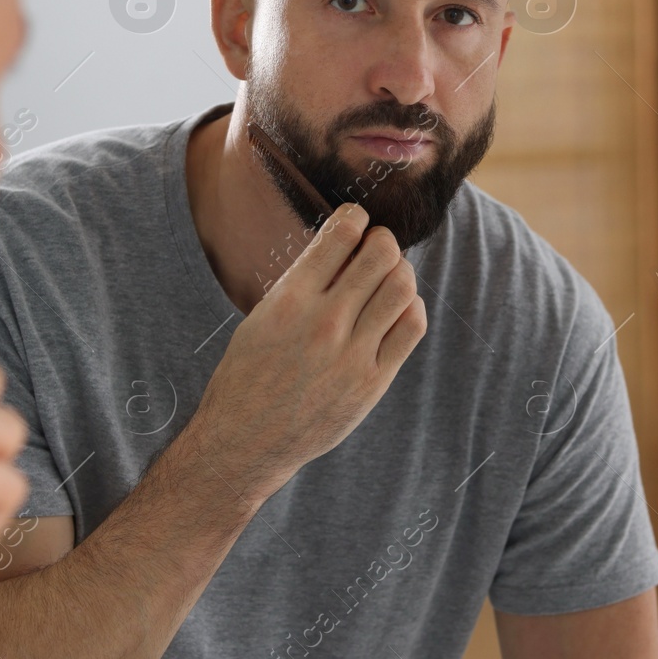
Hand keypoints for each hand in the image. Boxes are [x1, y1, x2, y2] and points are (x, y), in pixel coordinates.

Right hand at [190, 203, 426, 497]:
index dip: (356, 218)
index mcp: (289, 299)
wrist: (246, 440)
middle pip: (382, 254)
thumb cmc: (248, 374)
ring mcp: (351, 355)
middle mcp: (324, 323)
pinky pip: (411, 327)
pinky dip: (410, 308)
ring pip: (402, 286)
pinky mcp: (371, 382)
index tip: (355, 224)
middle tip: (376, 251)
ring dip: (400, 273)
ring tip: (387, 280)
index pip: (342, 233)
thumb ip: (303, 283)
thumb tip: (345, 245)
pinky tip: (395, 311)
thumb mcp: (263, 318)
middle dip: (383, 242)